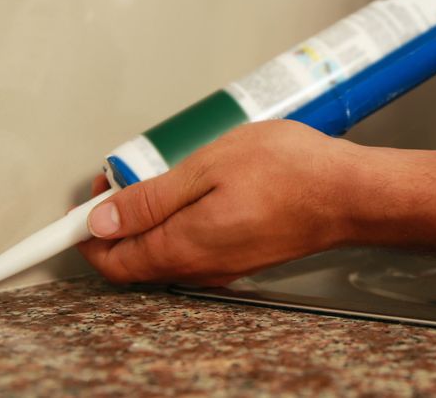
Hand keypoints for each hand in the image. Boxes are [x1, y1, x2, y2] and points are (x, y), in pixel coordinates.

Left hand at [77, 120, 361, 285]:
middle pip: (134, 257)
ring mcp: (222, 265)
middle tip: (124, 175)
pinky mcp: (241, 255)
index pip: (109, 259)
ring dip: (148, 218)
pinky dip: (178, 221)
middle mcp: (198, 267)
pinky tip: (196, 187)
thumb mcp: (207, 168)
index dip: (84, 231)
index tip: (83, 199)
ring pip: (163, 250)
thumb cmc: (292, 174)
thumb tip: (100, 221)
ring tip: (162, 173)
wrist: (351, 195)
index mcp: (181, 247)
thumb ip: (149, 199)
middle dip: (115, 220)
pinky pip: (192, 246)